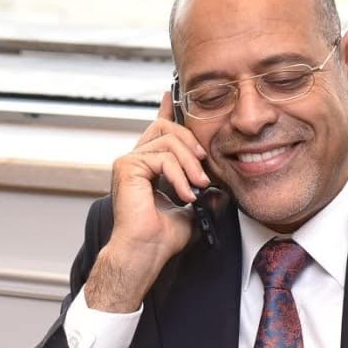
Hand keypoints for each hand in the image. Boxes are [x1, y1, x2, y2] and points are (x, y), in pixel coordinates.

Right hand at [84, 92, 212, 311]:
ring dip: (189, 164)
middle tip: (203, 170)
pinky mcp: (127, 166)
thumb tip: (220, 190)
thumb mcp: (191, 211)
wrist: (146, 251)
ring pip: (168, 140)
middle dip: (191, 143)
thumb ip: (202, 194)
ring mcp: (128, 161)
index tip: (174, 96)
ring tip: (197, 187)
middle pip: (166, 126)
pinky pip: (163, 157)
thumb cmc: (162, 238)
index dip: (167, 111)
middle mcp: (135, 160)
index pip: (158, 130)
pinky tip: (184, 194)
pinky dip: (179, 175)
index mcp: (147, 166)